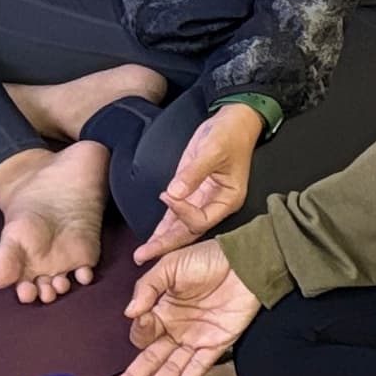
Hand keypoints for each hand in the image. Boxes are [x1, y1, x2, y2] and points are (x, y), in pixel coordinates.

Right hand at [112, 241, 262, 375]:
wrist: (245, 262)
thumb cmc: (207, 259)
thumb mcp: (170, 266)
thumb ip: (147, 287)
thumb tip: (130, 313)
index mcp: (161, 310)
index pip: (142, 333)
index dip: (139, 331)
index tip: (143, 318)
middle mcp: (175, 328)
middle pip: (149, 359)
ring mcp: (195, 338)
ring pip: (170, 369)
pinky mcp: (216, 344)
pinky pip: (198, 368)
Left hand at [136, 101, 263, 260]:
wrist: (233, 120)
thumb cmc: (229, 134)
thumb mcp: (213, 150)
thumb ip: (193, 172)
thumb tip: (173, 193)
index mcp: (228, 199)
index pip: (202, 219)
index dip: (182, 211)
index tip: (168, 194)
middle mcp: (216, 205)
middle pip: (190, 231)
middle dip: (166, 244)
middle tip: (143, 256)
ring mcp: (203, 200)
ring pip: (182, 226)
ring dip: (162, 239)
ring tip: (142, 254)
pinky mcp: (192, 192)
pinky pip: (176, 214)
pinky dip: (164, 226)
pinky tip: (152, 238)